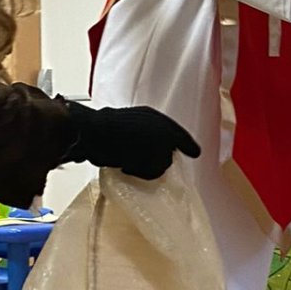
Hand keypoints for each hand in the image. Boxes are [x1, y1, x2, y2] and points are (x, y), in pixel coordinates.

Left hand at [67, 103, 200, 178]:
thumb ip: (163, 163)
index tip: (195, 153)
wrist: (95, 134)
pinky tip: (125, 167)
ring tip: (140, 170)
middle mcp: (148, 119)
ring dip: (144, 157)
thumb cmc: (130, 145)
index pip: (181, 137)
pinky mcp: (113, 129)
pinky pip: (128, 145)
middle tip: (166, 165)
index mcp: (163, 123)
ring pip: (145, 142)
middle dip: (165, 152)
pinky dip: (130, 156)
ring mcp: (129, 122)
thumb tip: (160, 163)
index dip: (189, 147)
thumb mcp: (156, 160)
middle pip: (163, 137)